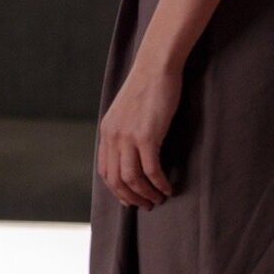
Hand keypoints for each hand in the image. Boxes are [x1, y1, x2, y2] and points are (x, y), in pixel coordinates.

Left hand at [97, 57, 180, 209]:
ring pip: (132, 179)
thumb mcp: (126, 112)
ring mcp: (128, 136)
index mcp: (106, 131)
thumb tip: (131, 154)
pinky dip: (159, 184)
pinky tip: (168, 188)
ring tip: (159, 199)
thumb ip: (124, 132)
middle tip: (146, 205)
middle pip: (116, 179)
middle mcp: (113, 136)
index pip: (104, 170)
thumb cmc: (146, 89)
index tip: (129, 199)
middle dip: (131, 197)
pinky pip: (151, 170)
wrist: (155, 68)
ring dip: (146, 194)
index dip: (116, 190)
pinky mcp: (146, 136)